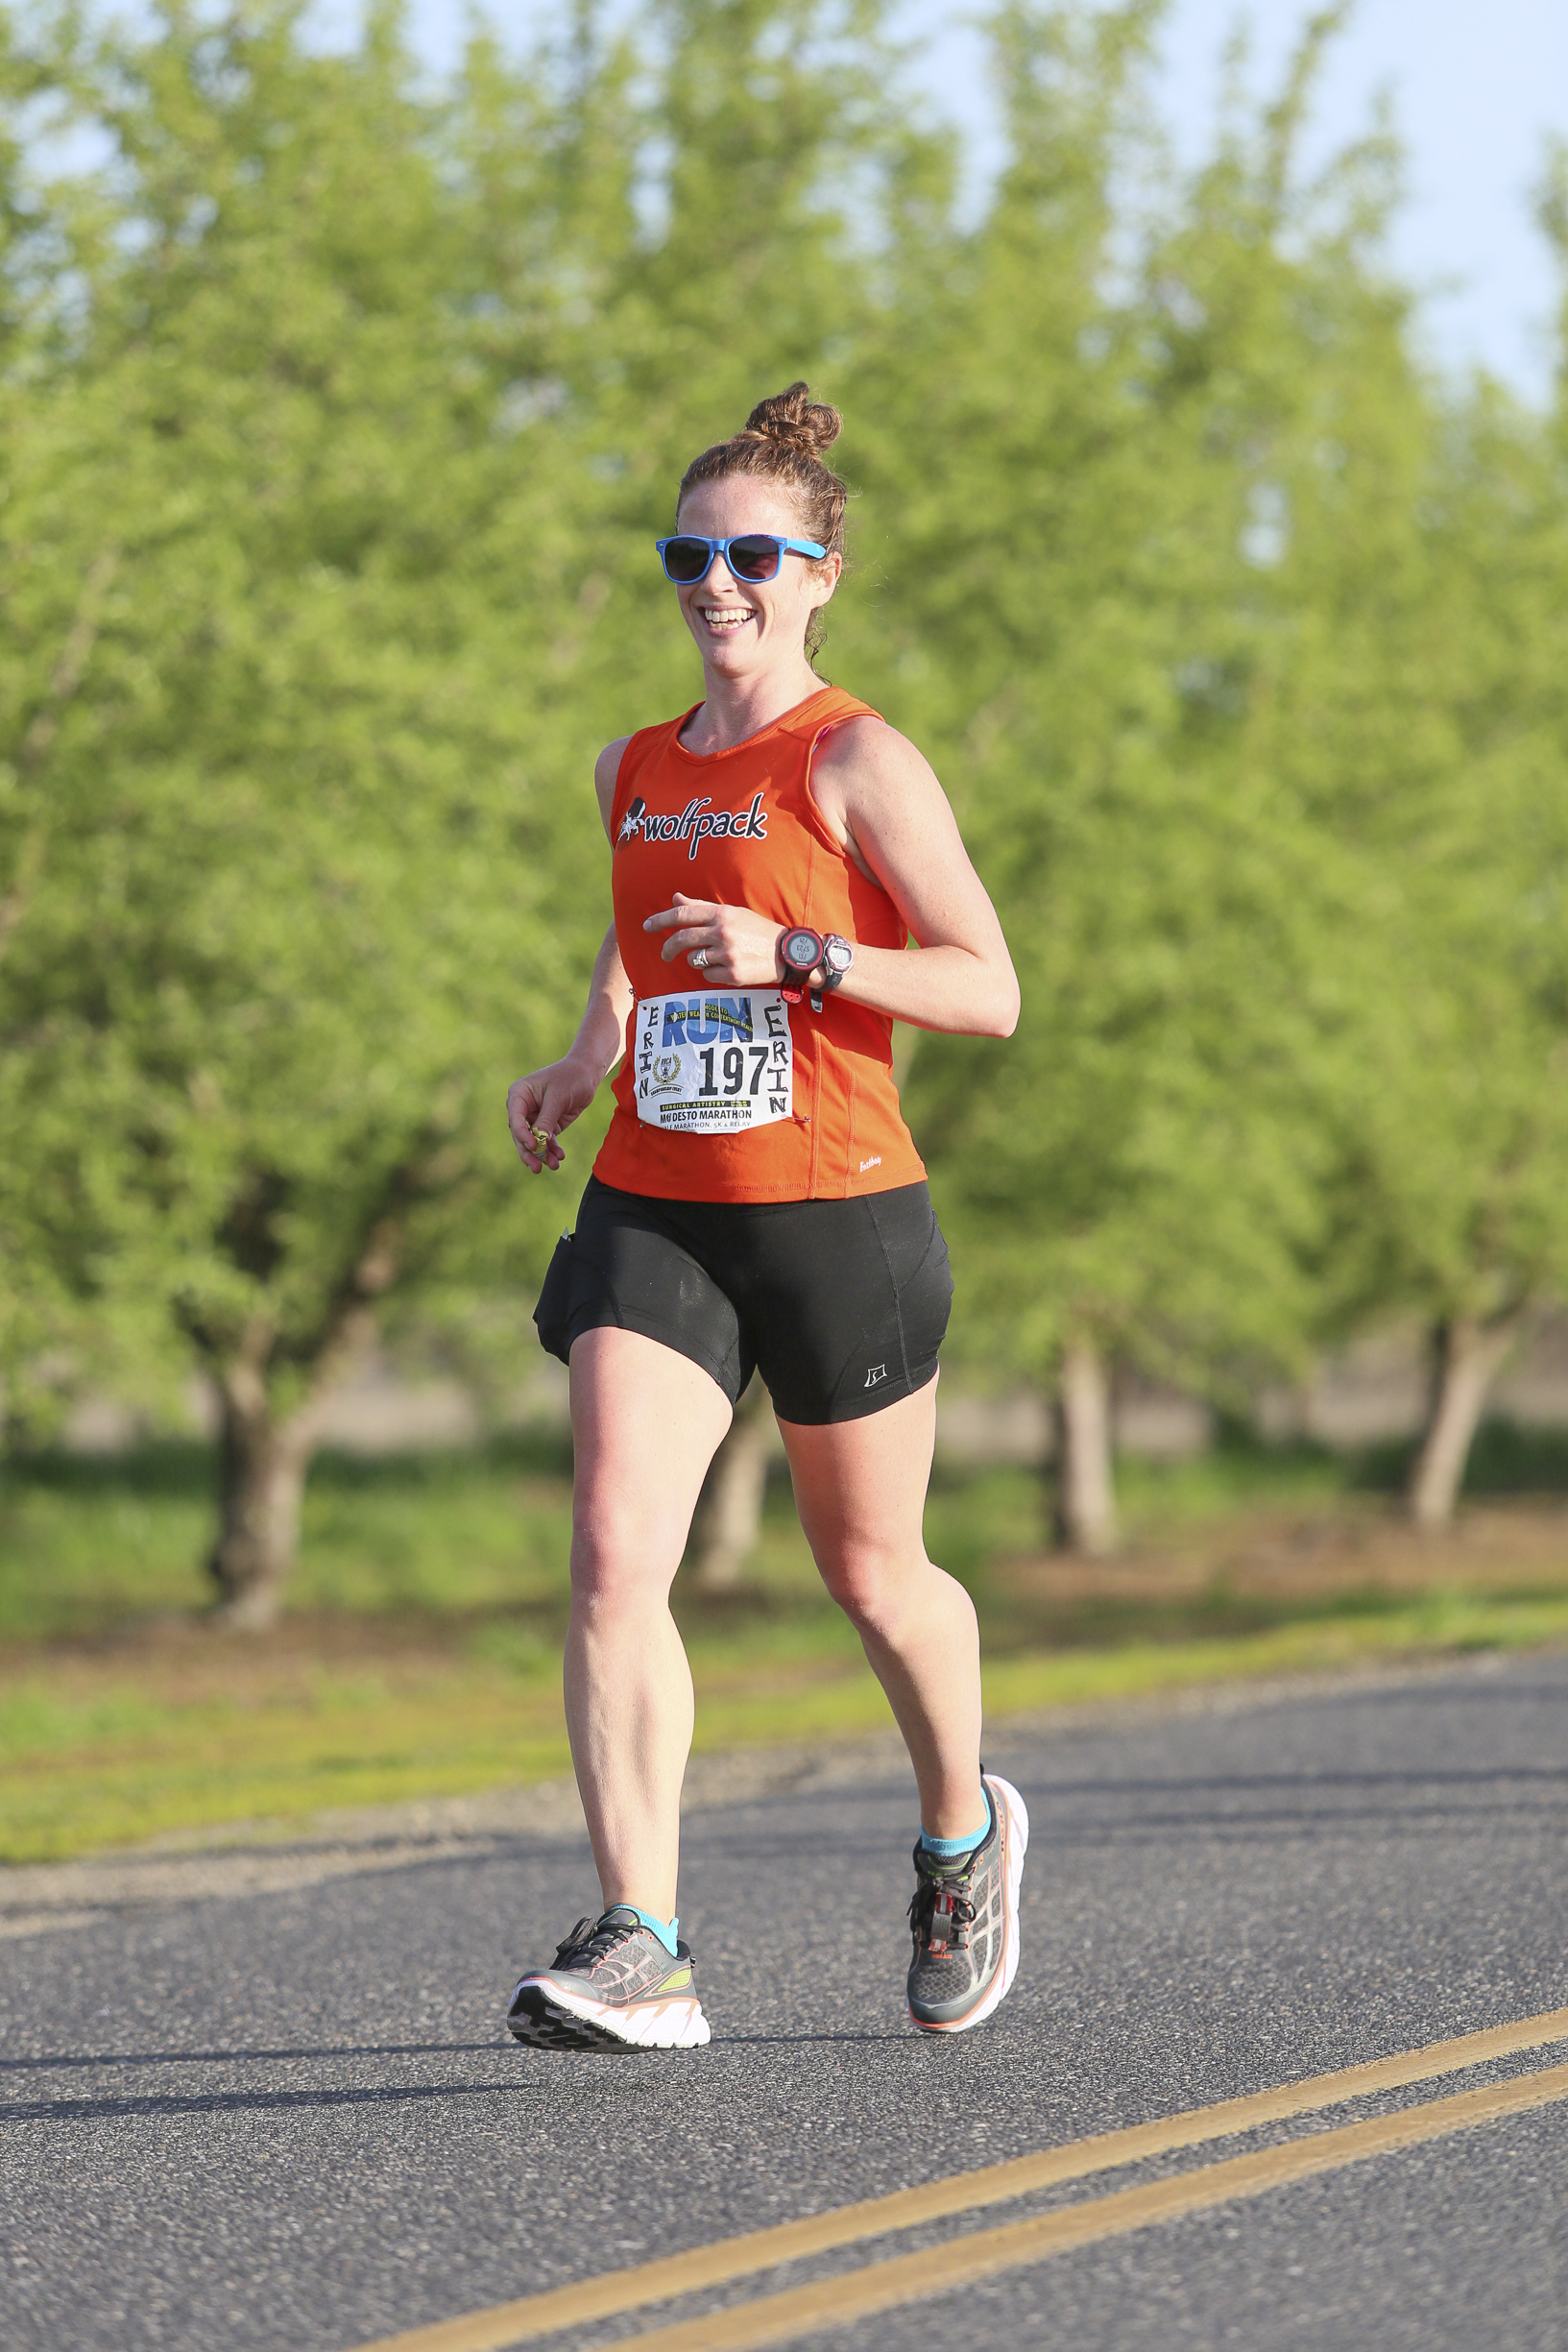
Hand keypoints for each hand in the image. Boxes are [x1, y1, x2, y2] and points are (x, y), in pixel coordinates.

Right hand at [506, 1053, 599, 1173]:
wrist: (587, 1074)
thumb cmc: (570, 1077)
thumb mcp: (558, 1097)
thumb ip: (547, 1119)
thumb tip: (538, 1141)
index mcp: (519, 1094)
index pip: (515, 1119)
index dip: (522, 1134)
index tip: (533, 1146)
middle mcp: (523, 1107)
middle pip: (521, 1134)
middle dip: (530, 1152)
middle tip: (536, 1168)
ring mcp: (535, 1117)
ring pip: (534, 1141)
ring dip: (542, 1155)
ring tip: (554, 1166)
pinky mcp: (548, 1124)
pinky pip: (546, 1141)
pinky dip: (552, 1150)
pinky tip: (559, 1157)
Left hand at [642, 893, 784, 985]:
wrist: (786, 952)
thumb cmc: (757, 930)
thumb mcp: (733, 913)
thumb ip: (703, 908)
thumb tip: (675, 898)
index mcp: (722, 914)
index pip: (682, 914)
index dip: (660, 920)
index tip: (647, 926)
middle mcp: (722, 932)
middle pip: (682, 939)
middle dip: (668, 948)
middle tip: (665, 954)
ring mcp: (727, 954)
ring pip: (694, 960)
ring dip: (698, 960)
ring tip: (715, 958)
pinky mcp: (733, 974)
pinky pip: (707, 975)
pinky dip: (712, 973)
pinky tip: (727, 967)